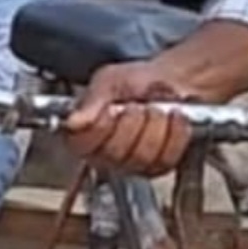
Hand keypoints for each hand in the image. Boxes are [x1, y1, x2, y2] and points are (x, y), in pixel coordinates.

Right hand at [64, 62, 198, 177]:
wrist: (169, 81)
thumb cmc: (136, 81)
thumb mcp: (109, 80)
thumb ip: (91, 100)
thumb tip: (73, 122)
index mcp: (84, 131)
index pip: (81, 145)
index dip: (99, 128)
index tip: (111, 109)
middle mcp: (104, 153)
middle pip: (115, 153)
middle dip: (132, 122)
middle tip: (136, 105)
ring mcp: (132, 164)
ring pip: (142, 157)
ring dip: (155, 126)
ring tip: (155, 108)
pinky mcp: (158, 167)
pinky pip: (166, 158)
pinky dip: (174, 133)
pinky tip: (172, 118)